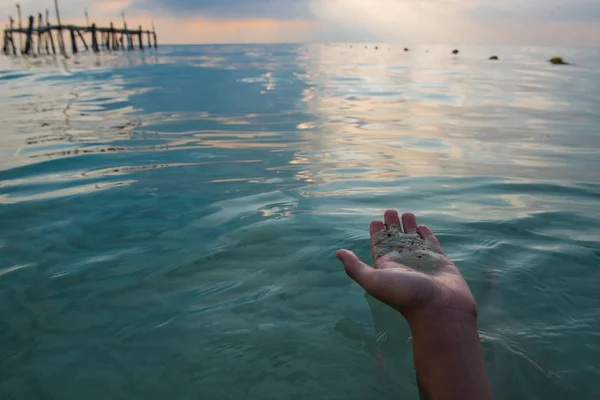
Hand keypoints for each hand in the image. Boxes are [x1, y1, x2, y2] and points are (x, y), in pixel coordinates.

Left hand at [337, 210, 476, 323]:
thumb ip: (355, 267)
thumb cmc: (405, 295)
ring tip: (406, 213)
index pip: (379, 245)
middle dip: (392, 224)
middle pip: (395, 238)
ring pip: (413, 238)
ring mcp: (421, 260)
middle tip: (390, 211)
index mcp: (387, 265)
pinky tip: (422, 226)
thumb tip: (338, 253)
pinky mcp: (439, 260)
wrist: (439, 308)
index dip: (376, 233)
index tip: (375, 221)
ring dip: (409, 225)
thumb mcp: (374, 281)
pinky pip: (430, 243)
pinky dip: (426, 234)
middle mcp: (403, 262)